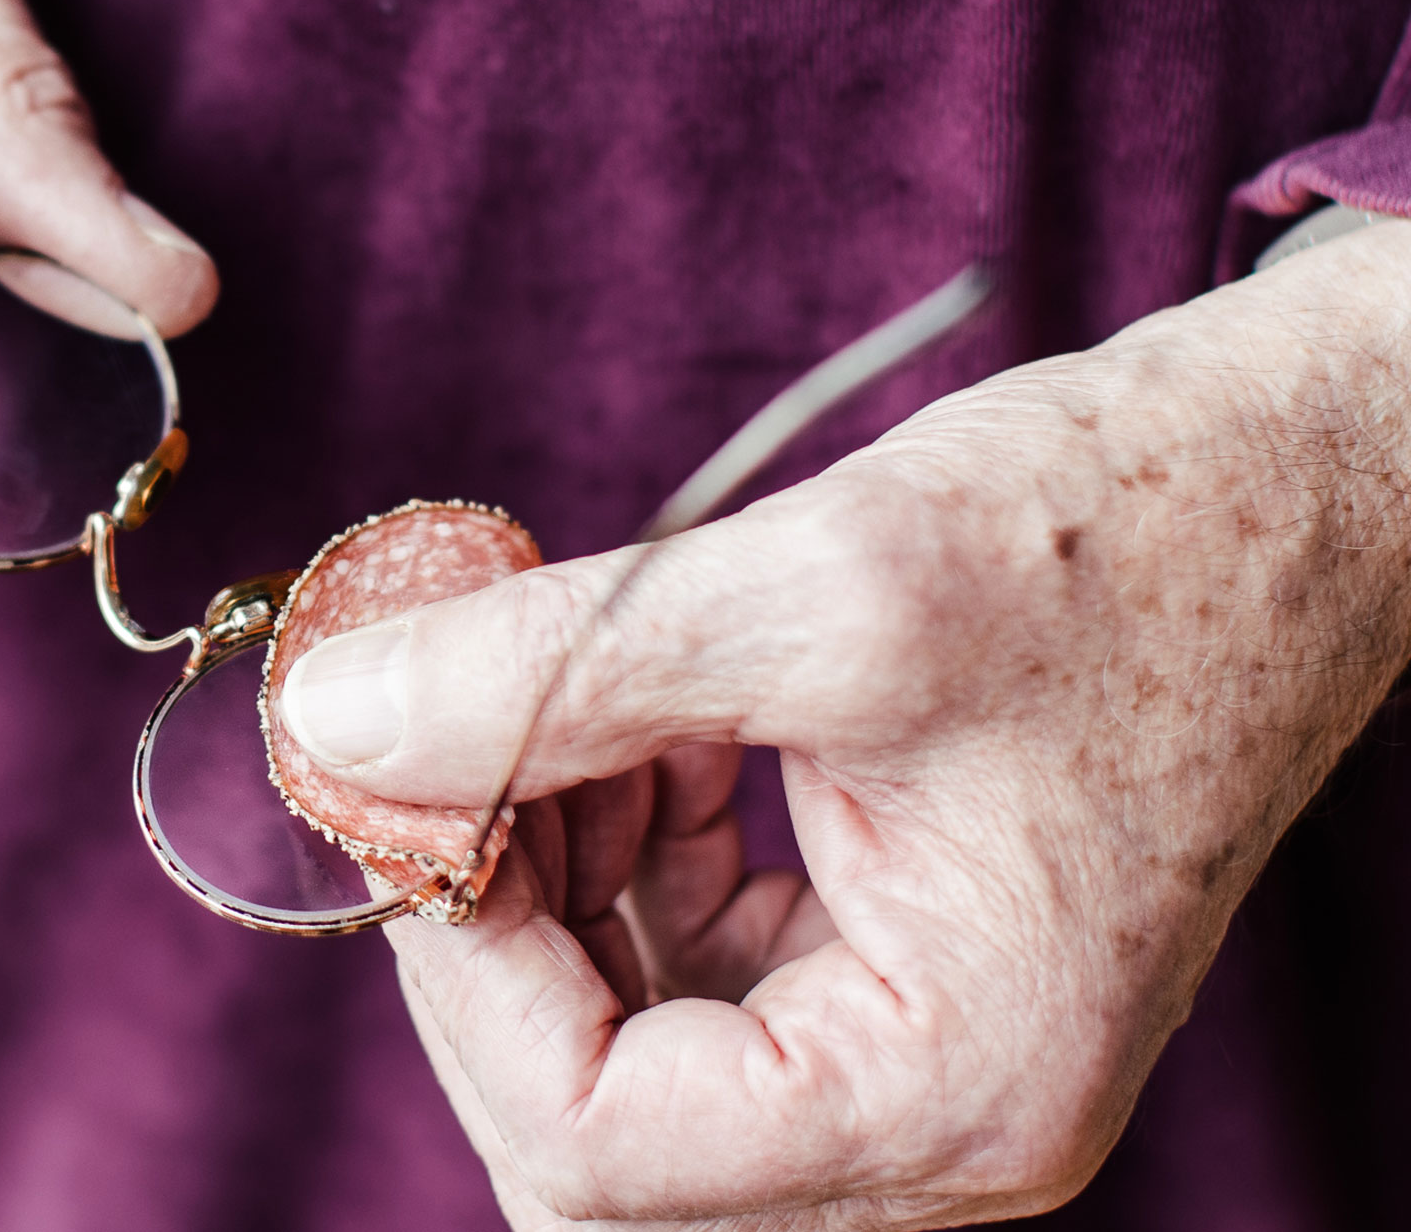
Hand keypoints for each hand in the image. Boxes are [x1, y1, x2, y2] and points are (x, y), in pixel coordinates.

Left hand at [273, 223, 1410, 1227]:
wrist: (1296, 481)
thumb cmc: (1126, 536)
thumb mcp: (819, 590)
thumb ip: (550, 676)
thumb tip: (331, 724)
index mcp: (952, 1091)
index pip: (594, 1144)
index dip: (458, 972)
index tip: (403, 788)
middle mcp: (937, 1125)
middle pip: (587, 1136)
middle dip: (487, 937)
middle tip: (438, 744)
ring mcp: (904, 1059)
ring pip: (610, 1049)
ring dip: (539, 877)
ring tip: (555, 690)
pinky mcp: (876, 974)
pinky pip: (672, 968)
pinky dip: (605, 845)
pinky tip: (624, 713)